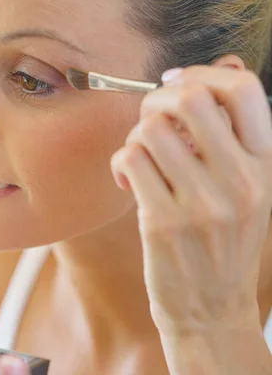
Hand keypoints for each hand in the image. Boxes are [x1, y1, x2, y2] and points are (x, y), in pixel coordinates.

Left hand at [111, 66, 271, 332]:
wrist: (213, 311)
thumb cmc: (223, 244)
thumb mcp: (248, 189)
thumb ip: (233, 137)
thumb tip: (218, 67)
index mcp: (264, 165)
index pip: (242, 89)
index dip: (200, 74)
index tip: (175, 85)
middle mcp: (239, 180)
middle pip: (189, 99)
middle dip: (157, 100)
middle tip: (150, 122)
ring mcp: (201, 203)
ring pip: (150, 129)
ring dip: (135, 138)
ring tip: (141, 161)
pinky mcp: (162, 222)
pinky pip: (129, 160)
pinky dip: (120, 164)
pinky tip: (128, 182)